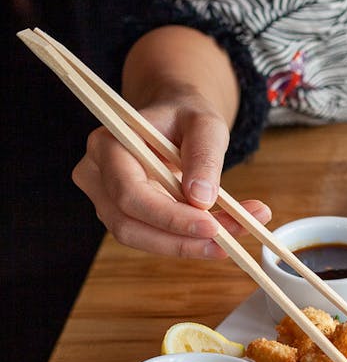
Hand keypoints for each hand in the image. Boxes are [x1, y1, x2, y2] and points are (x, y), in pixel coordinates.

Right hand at [72, 92, 269, 258]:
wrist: (175, 120)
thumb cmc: (186, 116)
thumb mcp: (205, 124)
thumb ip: (204, 156)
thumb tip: (201, 199)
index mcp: (108, 145)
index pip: (130, 193)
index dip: (169, 217)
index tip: (212, 227)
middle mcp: (97, 175)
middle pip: (129, 224)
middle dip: (182, 239)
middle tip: (230, 241)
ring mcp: (106, 199)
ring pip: (142, 239)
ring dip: (190, 246)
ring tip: (235, 236)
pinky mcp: (125, 215)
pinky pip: (154, 238)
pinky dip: (189, 242)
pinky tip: (224, 234)